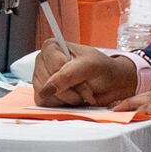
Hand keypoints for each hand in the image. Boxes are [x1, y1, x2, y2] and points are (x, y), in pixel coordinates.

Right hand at [33, 46, 150, 108]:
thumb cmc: (101, 69)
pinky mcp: (43, 93)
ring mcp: (41, 77)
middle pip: (47, 83)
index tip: (84, 79)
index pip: (53, 68)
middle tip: (85, 88)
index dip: (69, 78)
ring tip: (79, 93)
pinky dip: (60, 104)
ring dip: (66, 98)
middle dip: (69, 90)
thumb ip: (68, 75)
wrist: (109, 82)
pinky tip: (71, 98)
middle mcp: (43, 61)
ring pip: (45, 95)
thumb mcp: (89, 67)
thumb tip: (48, 88)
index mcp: (52, 47)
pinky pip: (45, 103)